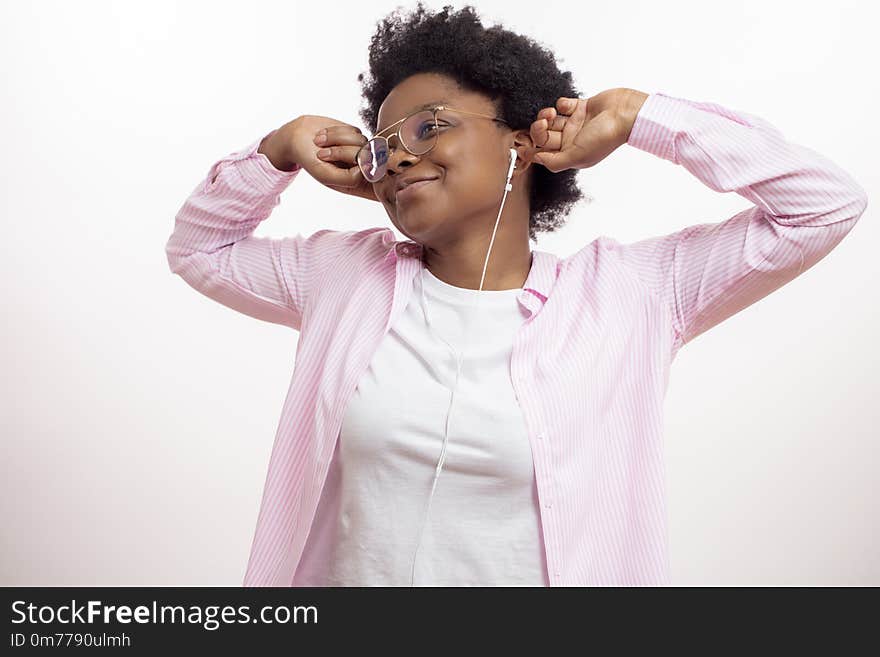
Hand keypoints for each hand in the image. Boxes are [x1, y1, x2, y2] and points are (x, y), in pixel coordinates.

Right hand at [260, 116, 378, 201]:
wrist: (297, 137)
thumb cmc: (310, 159)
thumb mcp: (325, 175)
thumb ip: (349, 178)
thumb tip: (368, 167)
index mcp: (354, 180)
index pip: (367, 172)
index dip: (348, 161)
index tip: (325, 159)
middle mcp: (359, 165)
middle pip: (364, 154)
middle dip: (340, 150)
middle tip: (321, 152)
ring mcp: (358, 148)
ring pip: (360, 141)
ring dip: (337, 139)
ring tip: (321, 142)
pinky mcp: (355, 134)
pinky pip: (354, 130)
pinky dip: (338, 131)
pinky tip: (326, 135)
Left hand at [528, 88, 648, 171]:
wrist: (625, 113)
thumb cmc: (605, 137)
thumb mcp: (577, 156)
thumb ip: (555, 161)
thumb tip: (536, 161)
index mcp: (570, 154)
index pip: (544, 154)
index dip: (530, 150)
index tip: (519, 146)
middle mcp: (572, 140)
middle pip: (544, 136)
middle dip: (538, 130)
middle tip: (542, 124)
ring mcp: (576, 124)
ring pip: (550, 121)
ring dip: (546, 116)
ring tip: (551, 113)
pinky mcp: (580, 107)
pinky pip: (563, 105)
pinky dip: (561, 105)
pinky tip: (567, 106)